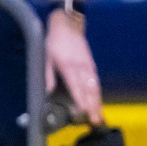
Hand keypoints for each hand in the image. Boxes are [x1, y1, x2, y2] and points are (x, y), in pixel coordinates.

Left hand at [45, 10, 102, 124]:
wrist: (68, 25)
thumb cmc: (55, 41)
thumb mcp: (46, 56)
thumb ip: (48, 75)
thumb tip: (48, 92)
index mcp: (67, 66)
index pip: (75, 86)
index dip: (80, 99)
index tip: (83, 111)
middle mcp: (80, 68)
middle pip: (88, 90)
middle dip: (92, 106)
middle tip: (95, 121)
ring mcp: (88, 67)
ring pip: (94, 88)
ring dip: (97, 103)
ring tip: (99, 116)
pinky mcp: (91, 66)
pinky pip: (96, 83)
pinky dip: (98, 94)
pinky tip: (99, 103)